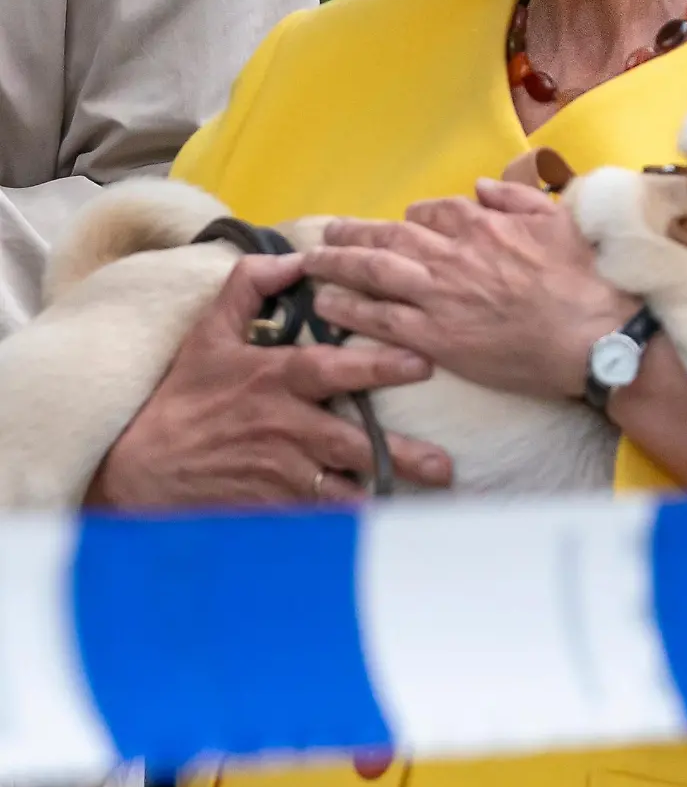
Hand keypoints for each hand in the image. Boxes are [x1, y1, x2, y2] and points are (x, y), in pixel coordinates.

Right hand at [84, 253, 452, 510]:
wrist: (142, 467)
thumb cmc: (184, 396)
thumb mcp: (209, 333)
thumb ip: (250, 285)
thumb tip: (298, 258)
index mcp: (273, 379)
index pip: (332, 371)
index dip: (377, 367)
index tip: (422, 364)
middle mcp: (282, 428)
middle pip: (350, 442)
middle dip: (400, 454)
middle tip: (444, 465)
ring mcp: (278, 473)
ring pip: (341, 489)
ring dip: (382, 495)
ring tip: (428, 501)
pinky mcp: (271, 508)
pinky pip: (318, 519)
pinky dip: (348, 522)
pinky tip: (383, 528)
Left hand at [306, 179, 635, 399]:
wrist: (594, 334)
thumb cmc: (584, 279)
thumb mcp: (557, 220)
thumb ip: (516, 198)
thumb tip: (483, 186)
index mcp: (480, 224)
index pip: (431, 212)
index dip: (412, 219)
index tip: (403, 225)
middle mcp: (450, 255)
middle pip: (388, 237)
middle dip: (353, 233)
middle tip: (327, 232)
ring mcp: (438, 296)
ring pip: (373, 272)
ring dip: (337, 263)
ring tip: (312, 261)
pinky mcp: (435, 337)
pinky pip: (379, 318)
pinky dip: (348, 308)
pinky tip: (325, 303)